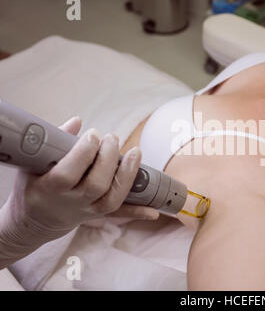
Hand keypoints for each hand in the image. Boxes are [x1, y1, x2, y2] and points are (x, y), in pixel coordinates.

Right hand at [6, 116, 156, 236]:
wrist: (35, 220)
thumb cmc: (33, 185)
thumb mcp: (32, 164)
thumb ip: (53, 142)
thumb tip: (77, 121)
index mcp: (48, 188)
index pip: (68, 173)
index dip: (83, 153)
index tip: (93, 134)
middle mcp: (70, 202)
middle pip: (96, 185)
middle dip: (109, 158)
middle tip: (112, 137)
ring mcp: (87, 211)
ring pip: (112, 200)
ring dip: (127, 176)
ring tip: (136, 152)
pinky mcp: (99, 215)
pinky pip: (120, 215)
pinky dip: (138, 211)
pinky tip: (154, 210)